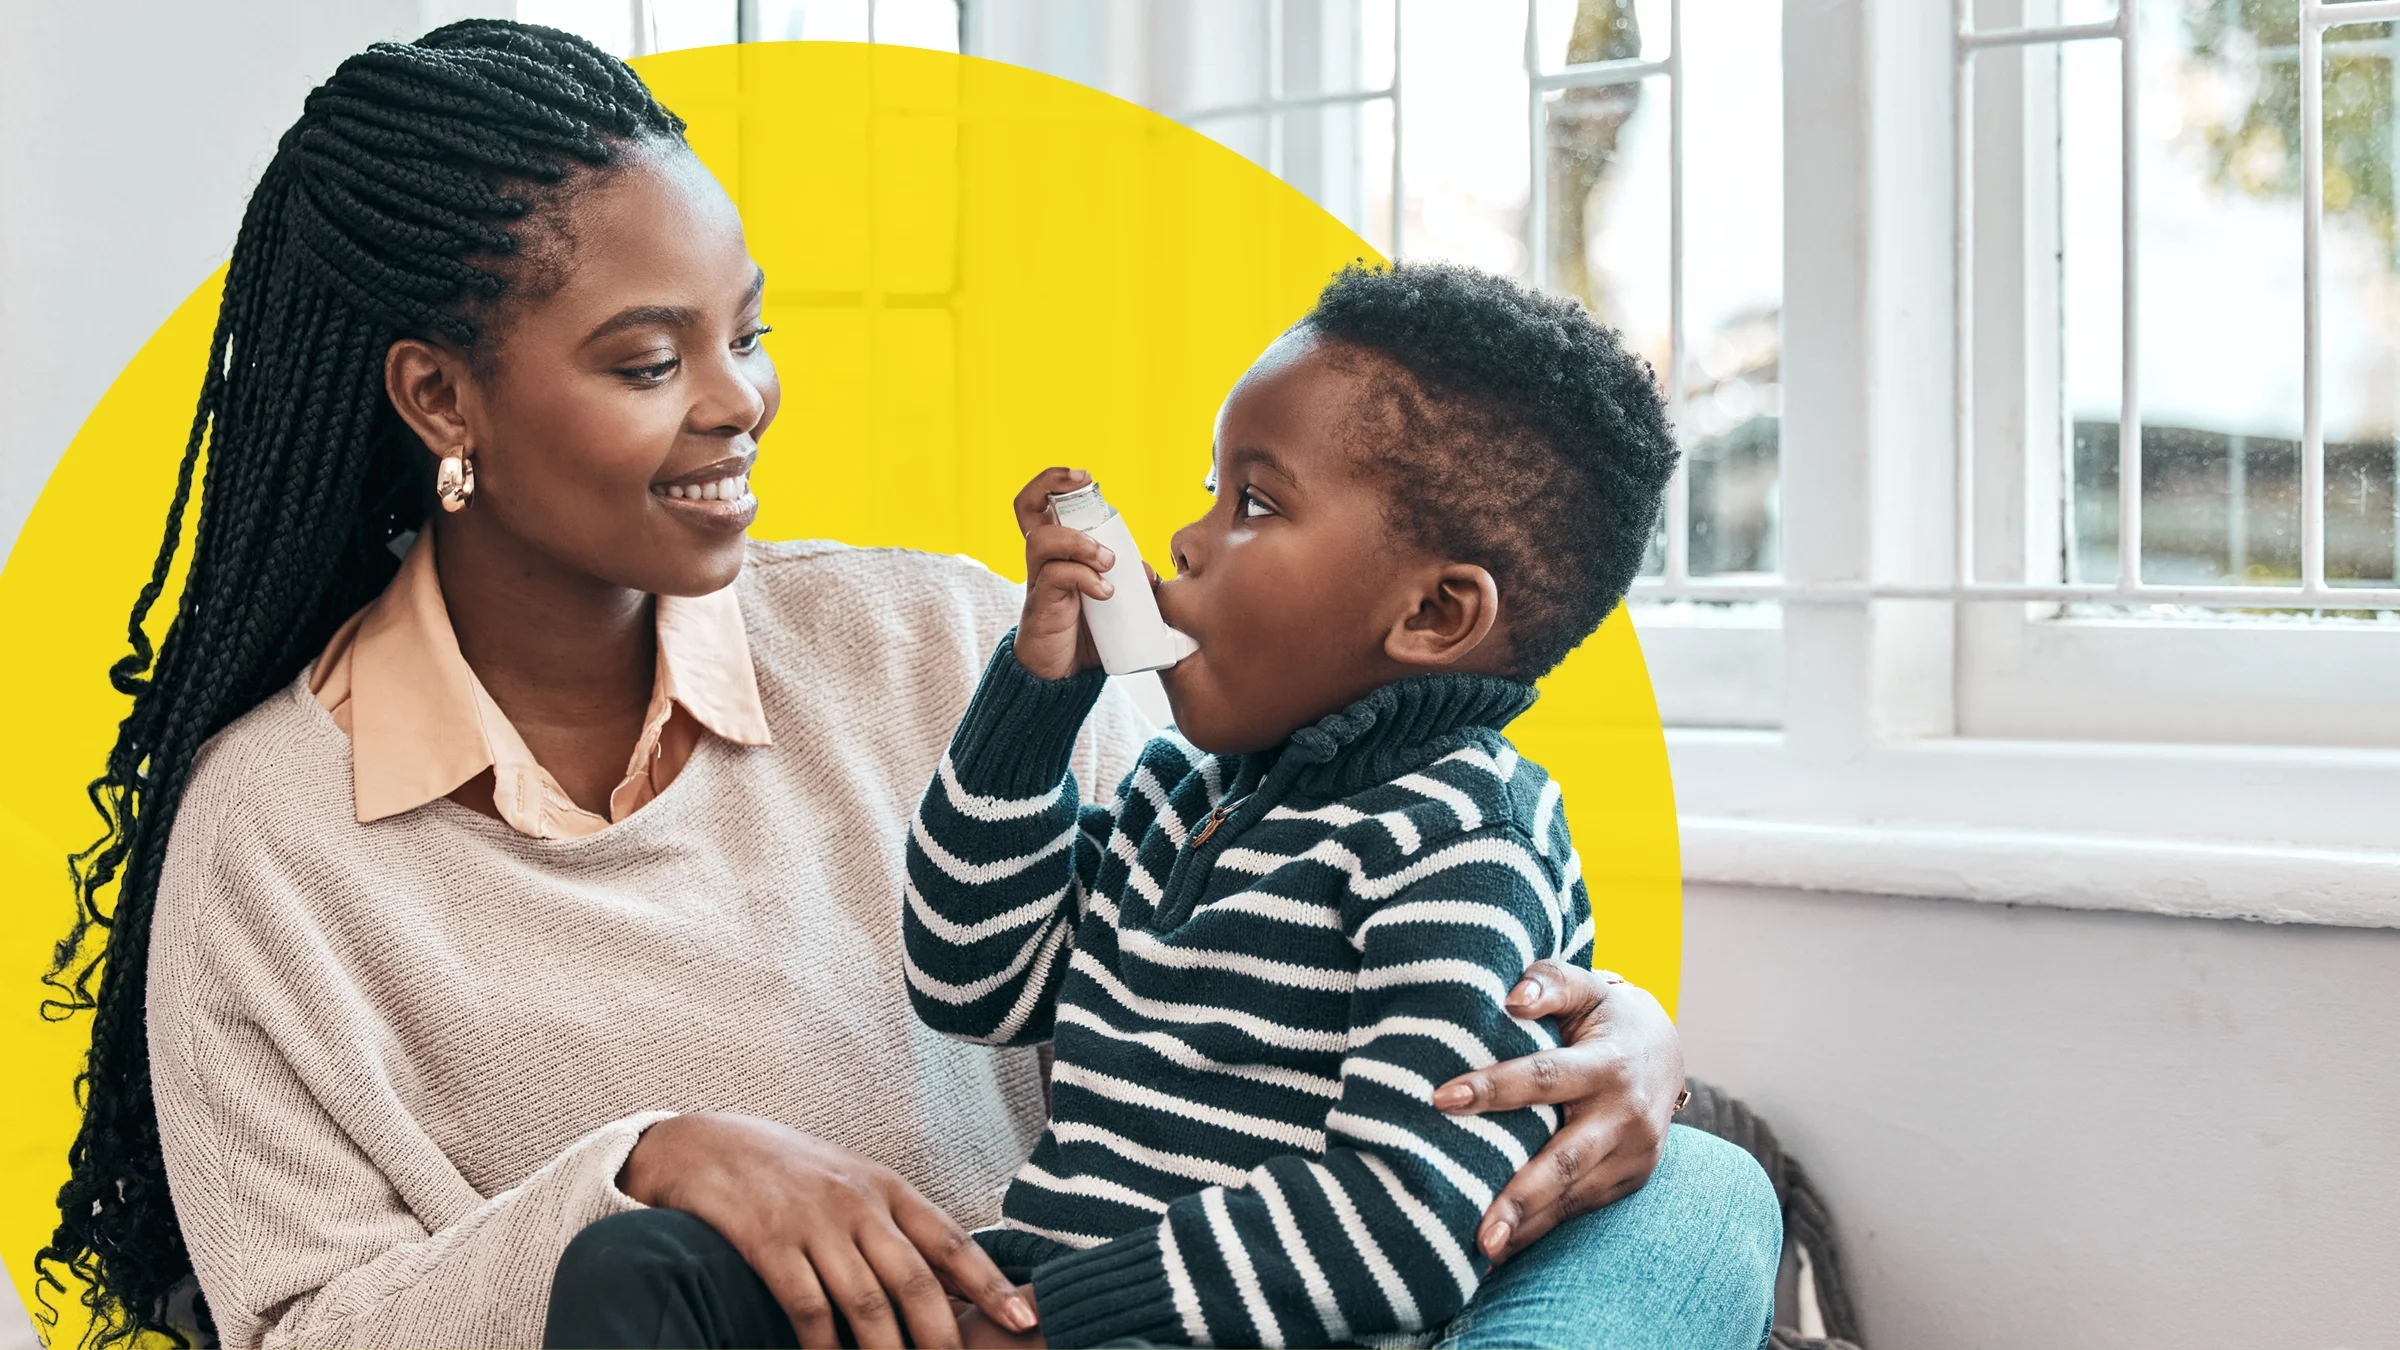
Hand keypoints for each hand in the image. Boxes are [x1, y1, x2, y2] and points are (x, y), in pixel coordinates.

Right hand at [618, 1113, 1037, 1347]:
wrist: (701, 1144)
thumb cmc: (786, 1173)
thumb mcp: (850, 1185)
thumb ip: (895, 1229)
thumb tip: (950, 1284)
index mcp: (886, 1188)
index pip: (950, 1240)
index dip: (990, 1284)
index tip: (1022, 1321)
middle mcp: (857, 1202)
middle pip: (914, 1280)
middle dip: (942, 1337)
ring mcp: (813, 1221)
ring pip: (866, 1302)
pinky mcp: (768, 1242)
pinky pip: (808, 1306)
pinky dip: (824, 1346)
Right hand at [1010, 467, 1110, 679]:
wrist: (1060, 675)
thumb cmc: (1084, 634)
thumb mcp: (1112, 602)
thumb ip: (1129, 584)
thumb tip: (1151, 574)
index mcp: (1056, 552)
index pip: (1041, 504)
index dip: (1054, 481)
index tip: (1086, 478)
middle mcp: (1041, 559)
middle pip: (1026, 507)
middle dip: (1051, 485)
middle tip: (1083, 484)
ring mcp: (1038, 580)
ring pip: (1043, 540)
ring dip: (1080, 543)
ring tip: (1108, 563)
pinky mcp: (1041, 603)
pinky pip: (1055, 576)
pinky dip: (1085, 578)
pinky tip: (1105, 593)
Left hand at [1433, 961, 1685, 1262]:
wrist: (1666, 1052)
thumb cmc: (1603, 1015)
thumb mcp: (1583, 988)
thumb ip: (1548, 983)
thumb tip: (1512, 998)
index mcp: (1609, 1064)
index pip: (1543, 1078)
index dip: (1493, 1088)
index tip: (1440, 1100)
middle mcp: (1627, 1116)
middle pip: (1566, 1160)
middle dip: (1521, 1197)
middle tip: (1480, 1231)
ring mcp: (1634, 1155)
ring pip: (1574, 1196)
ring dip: (1528, 1226)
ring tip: (1481, 1252)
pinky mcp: (1630, 1180)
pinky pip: (1582, 1208)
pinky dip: (1543, 1229)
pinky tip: (1506, 1249)